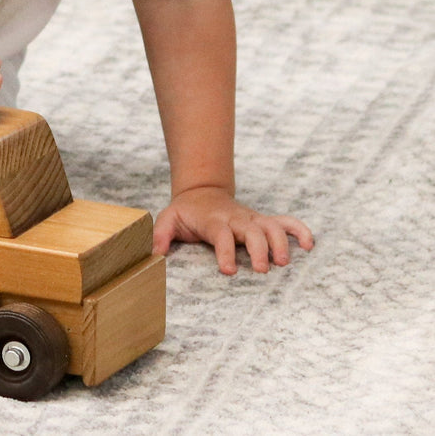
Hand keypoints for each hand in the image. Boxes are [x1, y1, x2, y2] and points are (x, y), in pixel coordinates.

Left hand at [153, 185, 313, 273]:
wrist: (202, 192)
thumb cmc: (186, 213)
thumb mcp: (168, 220)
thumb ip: (161, 236)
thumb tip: (153, 254)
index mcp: (213, 221)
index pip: (221, 235)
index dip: (225, 252)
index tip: (228, 270)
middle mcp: (236, 219)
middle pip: (252, 230)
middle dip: (259, 249)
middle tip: (263, 270)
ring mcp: (252, 219)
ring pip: (271, 226)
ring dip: (281, 242)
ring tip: (285, 263)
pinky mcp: (263, 220)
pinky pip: (285, 222)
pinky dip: (299, 230)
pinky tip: (310, 244)